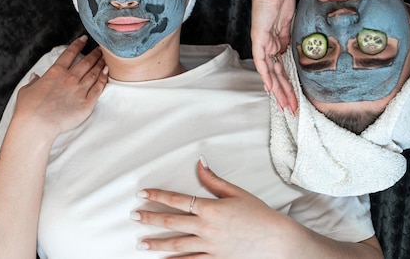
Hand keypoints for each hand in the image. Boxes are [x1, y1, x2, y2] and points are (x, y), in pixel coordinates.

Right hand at [13, 36, 107, 136]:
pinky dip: (104, 79)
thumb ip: (34, 82)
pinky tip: (107, 73)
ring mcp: (79, 90)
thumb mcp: (27, 90)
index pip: (70, 53)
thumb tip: (36, 77)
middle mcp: (69, 78)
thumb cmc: (28, 109)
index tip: (84, 39)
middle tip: (101, 48)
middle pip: (86, 62)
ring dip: (101, 64)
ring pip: (94, 73)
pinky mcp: (86, 103)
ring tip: (106, 59)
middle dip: (95, 53)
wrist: (36, 125)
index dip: (78, 44)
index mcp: (55, 72)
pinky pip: (98, 88)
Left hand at [133, 158, 296, 257]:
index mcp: (210, 208)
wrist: (276, 240)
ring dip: (156, 244)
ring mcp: (209, 246)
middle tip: (133, 216)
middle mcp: (206, 228)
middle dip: (150, 218)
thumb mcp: (236, 192)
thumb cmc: (258, 213)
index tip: (142, 194)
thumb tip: (199, 163)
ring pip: (176, 245)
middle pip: (172, 222)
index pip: (177, 200)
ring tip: (140, 243)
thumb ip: (214, 180)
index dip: (158, 196)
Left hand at [251, 0, 296, 111]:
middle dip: (285, 94)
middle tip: (291, 110)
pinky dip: (266, 75)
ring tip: (284, 105)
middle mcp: (268, 46)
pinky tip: (270, 88)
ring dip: (278, 90)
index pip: (283, 69)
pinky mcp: (259, 38)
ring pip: (270, 72)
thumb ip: (289, 38)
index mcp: (276, 43)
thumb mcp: (290, 23)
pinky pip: (262, 60)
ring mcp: (262, 43)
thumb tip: (290, 53)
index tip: (295, 99)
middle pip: (277, 76)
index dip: (289, 85)